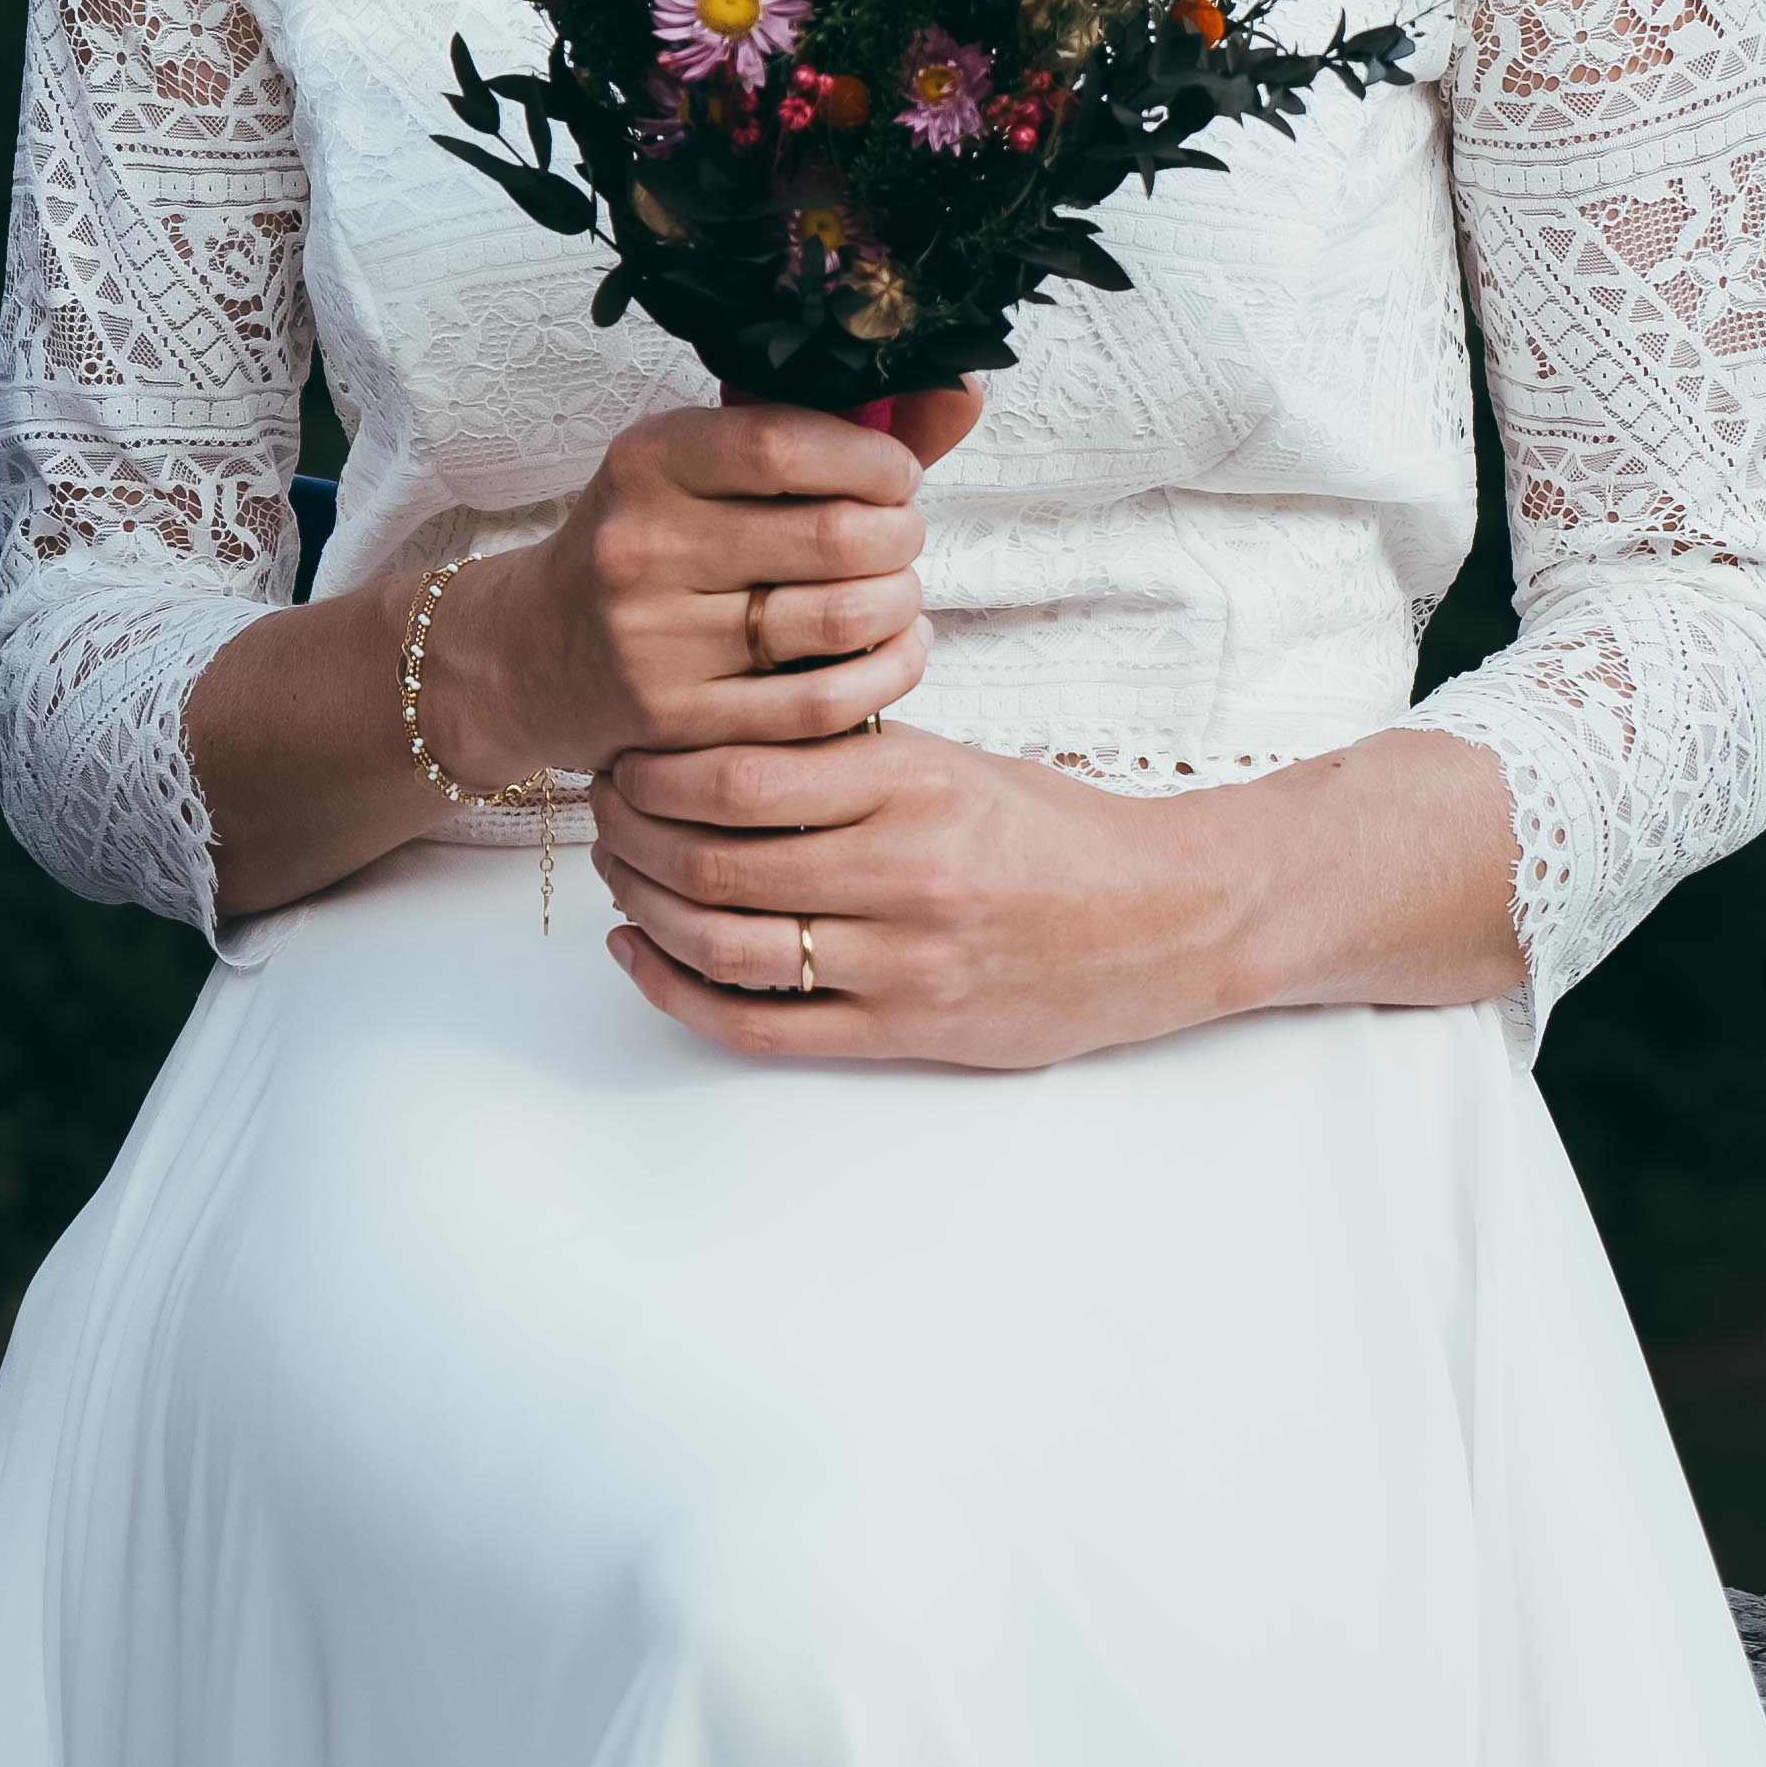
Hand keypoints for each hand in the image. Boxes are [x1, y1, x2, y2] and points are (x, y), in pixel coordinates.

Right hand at [420, 388, 975, 786]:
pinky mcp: (679, 723)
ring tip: (897, 596)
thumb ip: (824, 428)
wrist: (531, 652)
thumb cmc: (651, 543)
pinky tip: (891, 653)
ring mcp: (656, 640)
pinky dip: (886, 675)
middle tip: (901, 539)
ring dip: (901, 605)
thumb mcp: (700, 467)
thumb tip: (963, 386)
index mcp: (647, 460)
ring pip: (842, 620)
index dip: (873, 458)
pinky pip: (824, 703)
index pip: (785, 443)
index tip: (897, 475)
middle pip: (835, 536)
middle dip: (902, 536)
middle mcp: (643, 544)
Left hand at [591, 717, 1227, 1067]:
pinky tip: (639, 955)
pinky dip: (680, 992)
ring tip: (615, 875)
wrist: (1167, 920)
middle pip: (713, 860)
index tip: (622, 753)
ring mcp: (905, 963)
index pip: (738, 775)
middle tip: (598, 810)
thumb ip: (848, 756)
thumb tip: (716, 733)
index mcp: (913, 787)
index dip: (653, 768)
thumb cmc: (1052, 829)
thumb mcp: (954, 762)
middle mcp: (904, 874)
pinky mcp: (909, 1033)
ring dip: (644, 908)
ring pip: (725, 945)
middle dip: (629, 834)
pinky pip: (762, 1028)